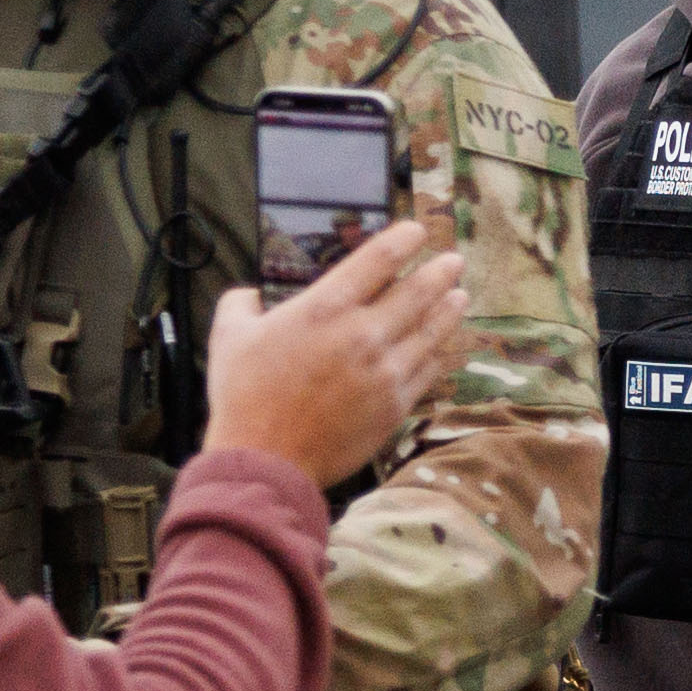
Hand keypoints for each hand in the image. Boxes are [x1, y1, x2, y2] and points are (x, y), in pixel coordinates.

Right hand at [202, 219, 464, 484]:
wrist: (267, 459)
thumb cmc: (243, 396)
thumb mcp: (230, 336)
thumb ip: (241, 304)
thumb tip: (248, 295)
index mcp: (324, 307)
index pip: (378, 259)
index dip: (404, 240)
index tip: (417, 231)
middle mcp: (362, 333)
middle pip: (418, 291)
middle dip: (440, 271)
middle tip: (453, 261)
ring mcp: (385, 371)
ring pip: (431, 331)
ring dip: (450, 309)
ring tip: (461, 296)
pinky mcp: (395, 405)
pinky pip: (428, 371)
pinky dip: (440, 353)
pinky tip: (445, 346)